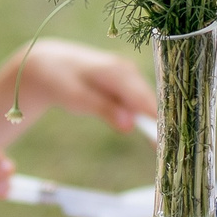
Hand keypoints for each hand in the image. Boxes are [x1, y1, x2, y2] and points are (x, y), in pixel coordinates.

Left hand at [0, 41, 155, 137]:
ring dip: (153, 123)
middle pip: (150, 102)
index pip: (145, 101)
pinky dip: (144, 118)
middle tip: (166, 152)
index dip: (158, 123)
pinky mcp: (127, 82)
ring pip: (147, 103)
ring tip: (158, 146)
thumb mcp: (77, 97)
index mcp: (117, 72)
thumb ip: (103, 109)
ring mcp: (129, 75)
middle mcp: (128, 71)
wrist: (50, 64)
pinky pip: (139, 102)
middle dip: (159, 126)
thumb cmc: (61, 81)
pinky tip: (149, 134)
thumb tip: (130, 125)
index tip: (166, 145)